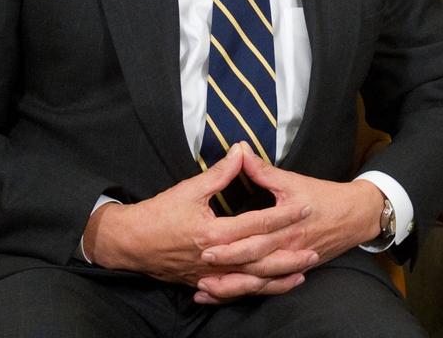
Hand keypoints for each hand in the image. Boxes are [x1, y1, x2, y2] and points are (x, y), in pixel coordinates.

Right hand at [82, 143, 317, 301]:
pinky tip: (272, 286)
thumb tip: (241, 150)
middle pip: (260, 259)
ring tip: (303, 271)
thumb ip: (220, 173)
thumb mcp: (189, 189)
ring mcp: (210, 275)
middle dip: (289, 254)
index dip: (282, 215)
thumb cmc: (157, 215)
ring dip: (278, 278)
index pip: (257, 224)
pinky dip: (256, 290)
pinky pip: (236, 291)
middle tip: (314, 249)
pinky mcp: (204, 283)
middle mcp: (215, 258)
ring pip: (251, 280)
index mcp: (213, 233)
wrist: (128, 244)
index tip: (304, 207)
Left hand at [194, 154, 386, 302]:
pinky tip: (228, 294)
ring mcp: (294, 260)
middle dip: (228, 262)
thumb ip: (263, 170)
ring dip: (235, 284)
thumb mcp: (294, 181)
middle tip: (202, 263)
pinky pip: (270, 285)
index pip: (256, 230)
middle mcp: (290, 244)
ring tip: (208, 286)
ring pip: (261, 278)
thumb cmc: (324, 197)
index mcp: (288, 220)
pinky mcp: (297, 270)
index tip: (206, 241)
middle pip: (256, 258)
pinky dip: (249, 291)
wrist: (356, 216)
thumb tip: (240, 151)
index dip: (232, 237)